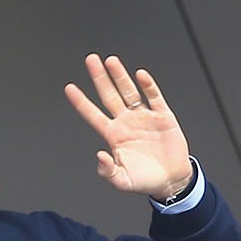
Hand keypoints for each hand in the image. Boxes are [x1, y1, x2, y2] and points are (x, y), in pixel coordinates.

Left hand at [64, 54, 192, 200]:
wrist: (171, 180)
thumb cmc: (144, 181)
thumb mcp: (121, 181)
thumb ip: (107, 171)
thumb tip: (99, 155)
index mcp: (113, 136)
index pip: (93, 115)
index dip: (81, 102)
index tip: (69, 88)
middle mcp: (126, 122)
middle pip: (109, 95)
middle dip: (100, 78)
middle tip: (91, 60)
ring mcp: (144, 117)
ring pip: (129, 92)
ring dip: (120, 76)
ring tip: (111, 61)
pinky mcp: (163, 116)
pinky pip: (154, 97)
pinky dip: (148, 86)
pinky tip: (140, 75)